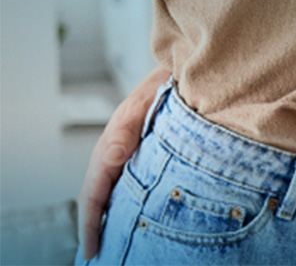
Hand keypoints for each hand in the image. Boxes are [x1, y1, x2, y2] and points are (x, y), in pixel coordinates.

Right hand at [77, 67, 169, 260]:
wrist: (186, 67)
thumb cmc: (168, 81)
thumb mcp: (149, 99)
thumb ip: (129, 125)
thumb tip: (112, 155)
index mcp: (113, 141)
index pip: (94, 190)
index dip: (90, 222)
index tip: (92, 249)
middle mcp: (117, 150)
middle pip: (98, 196)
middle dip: (95, 227)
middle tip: (97, 258)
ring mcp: (128, 151)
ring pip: (112, 192)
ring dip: (110, 218)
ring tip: (111, 247)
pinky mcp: (143, 151)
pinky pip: (127, 184)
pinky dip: (125, 205)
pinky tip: (136, 218)